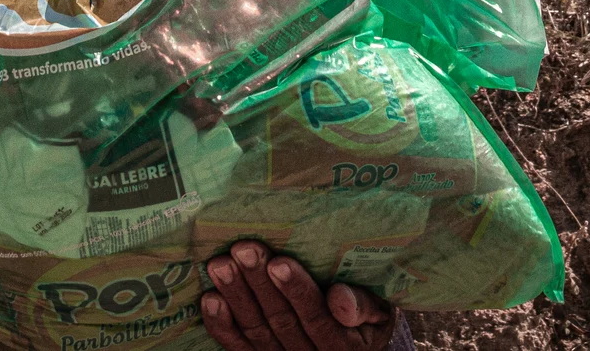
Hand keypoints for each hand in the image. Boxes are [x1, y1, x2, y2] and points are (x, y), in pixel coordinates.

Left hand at [200, 241, 398, 350]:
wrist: (357, 344)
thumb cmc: (368, 318)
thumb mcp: (379, 313)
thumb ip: (363, 307)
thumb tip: (339, 300)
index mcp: (343, 347)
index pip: (317, 318)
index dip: (297, 291)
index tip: (279, 262)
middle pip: (281, 321)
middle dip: (259, 284)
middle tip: (243, 249)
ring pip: (257, 332)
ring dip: (236, 297)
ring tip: (221, 265)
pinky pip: (239, 348)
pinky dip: (222, 326)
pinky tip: (210, 299)